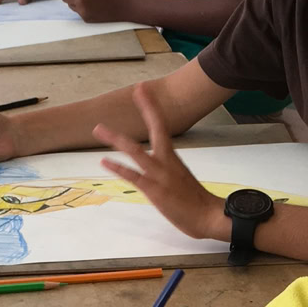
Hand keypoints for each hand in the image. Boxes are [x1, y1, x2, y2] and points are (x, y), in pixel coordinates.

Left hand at [93, 86, 225, 239]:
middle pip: (156, 128)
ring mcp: (160, 175)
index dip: (152, 108)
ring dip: (116, 138)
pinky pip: (133, 176)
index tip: (143, 90)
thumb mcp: (181, 180)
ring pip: (136, 151)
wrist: (208, 216)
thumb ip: (167, 172)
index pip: (162, 126)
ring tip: (99, 129)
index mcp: (173, 158)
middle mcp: (167, 162)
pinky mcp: (154, 190)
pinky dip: (118, 168)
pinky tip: (105, 162)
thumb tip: (158, 171)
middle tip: (137, 90)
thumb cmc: (196, 202)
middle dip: (147, 108)